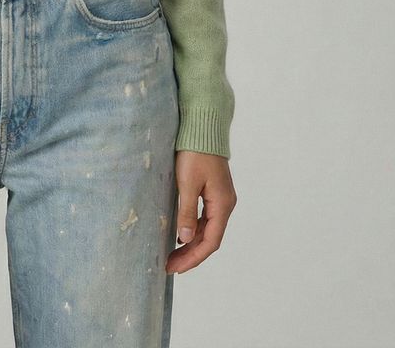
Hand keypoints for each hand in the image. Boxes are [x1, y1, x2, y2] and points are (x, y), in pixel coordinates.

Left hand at [167, 149, 236, 274]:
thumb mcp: (187, 182)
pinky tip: (181, 233)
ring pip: (207, 228)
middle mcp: (225, 204)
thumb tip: (185, 238)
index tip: (175, 268)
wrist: (203, 126)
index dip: (193, 258)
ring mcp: (220, 197)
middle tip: (170, 266)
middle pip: (210, 238)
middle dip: (191, 254)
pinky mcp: (213, 190)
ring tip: (172, 254)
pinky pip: (205, 217)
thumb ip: (187, 211)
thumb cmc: (195, 152)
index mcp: (222, 204)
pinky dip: (193, 228)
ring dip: (191, 243)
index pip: (210, 242)